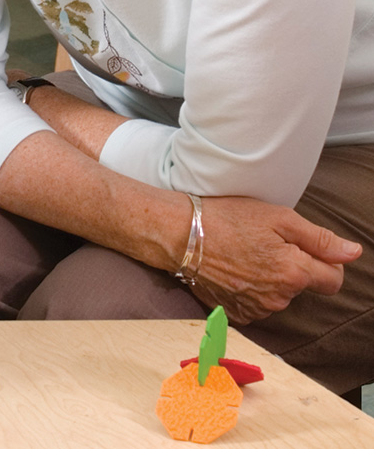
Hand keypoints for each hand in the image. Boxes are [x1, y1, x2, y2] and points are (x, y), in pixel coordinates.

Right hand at [189, 197, 361, 324]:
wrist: (179, 235)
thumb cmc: (225, 219)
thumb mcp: (276, 217)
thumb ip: (319, 238)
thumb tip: (353, 252)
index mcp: (294, 272)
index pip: (334, 279)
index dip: (324, 260)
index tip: (301, 245)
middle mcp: (279, 298)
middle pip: (303, 286)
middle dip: (292, 267)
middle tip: (264, 242)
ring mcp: (257, 309)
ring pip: (280, 295)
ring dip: (271, 278)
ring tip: (244, 254)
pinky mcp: (237, 314)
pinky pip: (257, 304)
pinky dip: (251, 289)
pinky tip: (234, 270)